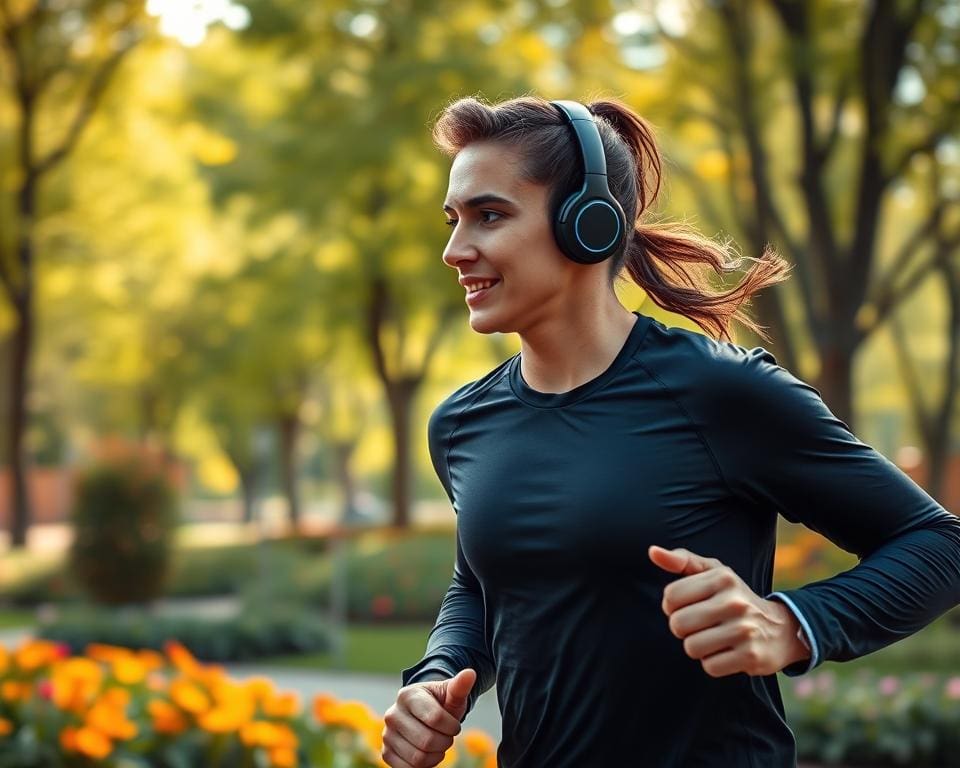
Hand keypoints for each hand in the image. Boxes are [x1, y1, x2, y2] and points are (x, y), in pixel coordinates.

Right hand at [381, 668, 475, 766]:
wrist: (424, 715)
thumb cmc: (441, 704)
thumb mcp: (451, 695)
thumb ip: (460, 686)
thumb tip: (470, 673)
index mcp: (407, 695)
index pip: (435, 718)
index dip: (452, 726)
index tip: (454, 724)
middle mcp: (392, 714)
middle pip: (427, 741)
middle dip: (445, 742)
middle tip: (447, 736)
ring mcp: (387, 734)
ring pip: (419, 758)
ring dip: (436, 755)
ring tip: (438, 743)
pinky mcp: (386, 752)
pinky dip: (424, 766)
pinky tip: (428, 753)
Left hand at [648, 545, 808, 677]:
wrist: (780, 628)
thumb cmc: (734, 597)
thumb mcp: (713, 573)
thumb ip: (682, 560)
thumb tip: (652, 552)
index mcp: (722, 578)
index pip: (671, 596)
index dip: (671, 605)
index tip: (686, 606)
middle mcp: (735, 602)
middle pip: (678, 624)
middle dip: (682, 628)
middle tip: (699, 625)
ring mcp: (745, 630)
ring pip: (692, 647)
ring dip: (697, 647)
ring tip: (713, 638)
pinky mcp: (751, 657)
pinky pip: (710, 666)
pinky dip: (713, 663)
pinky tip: (726, 652)